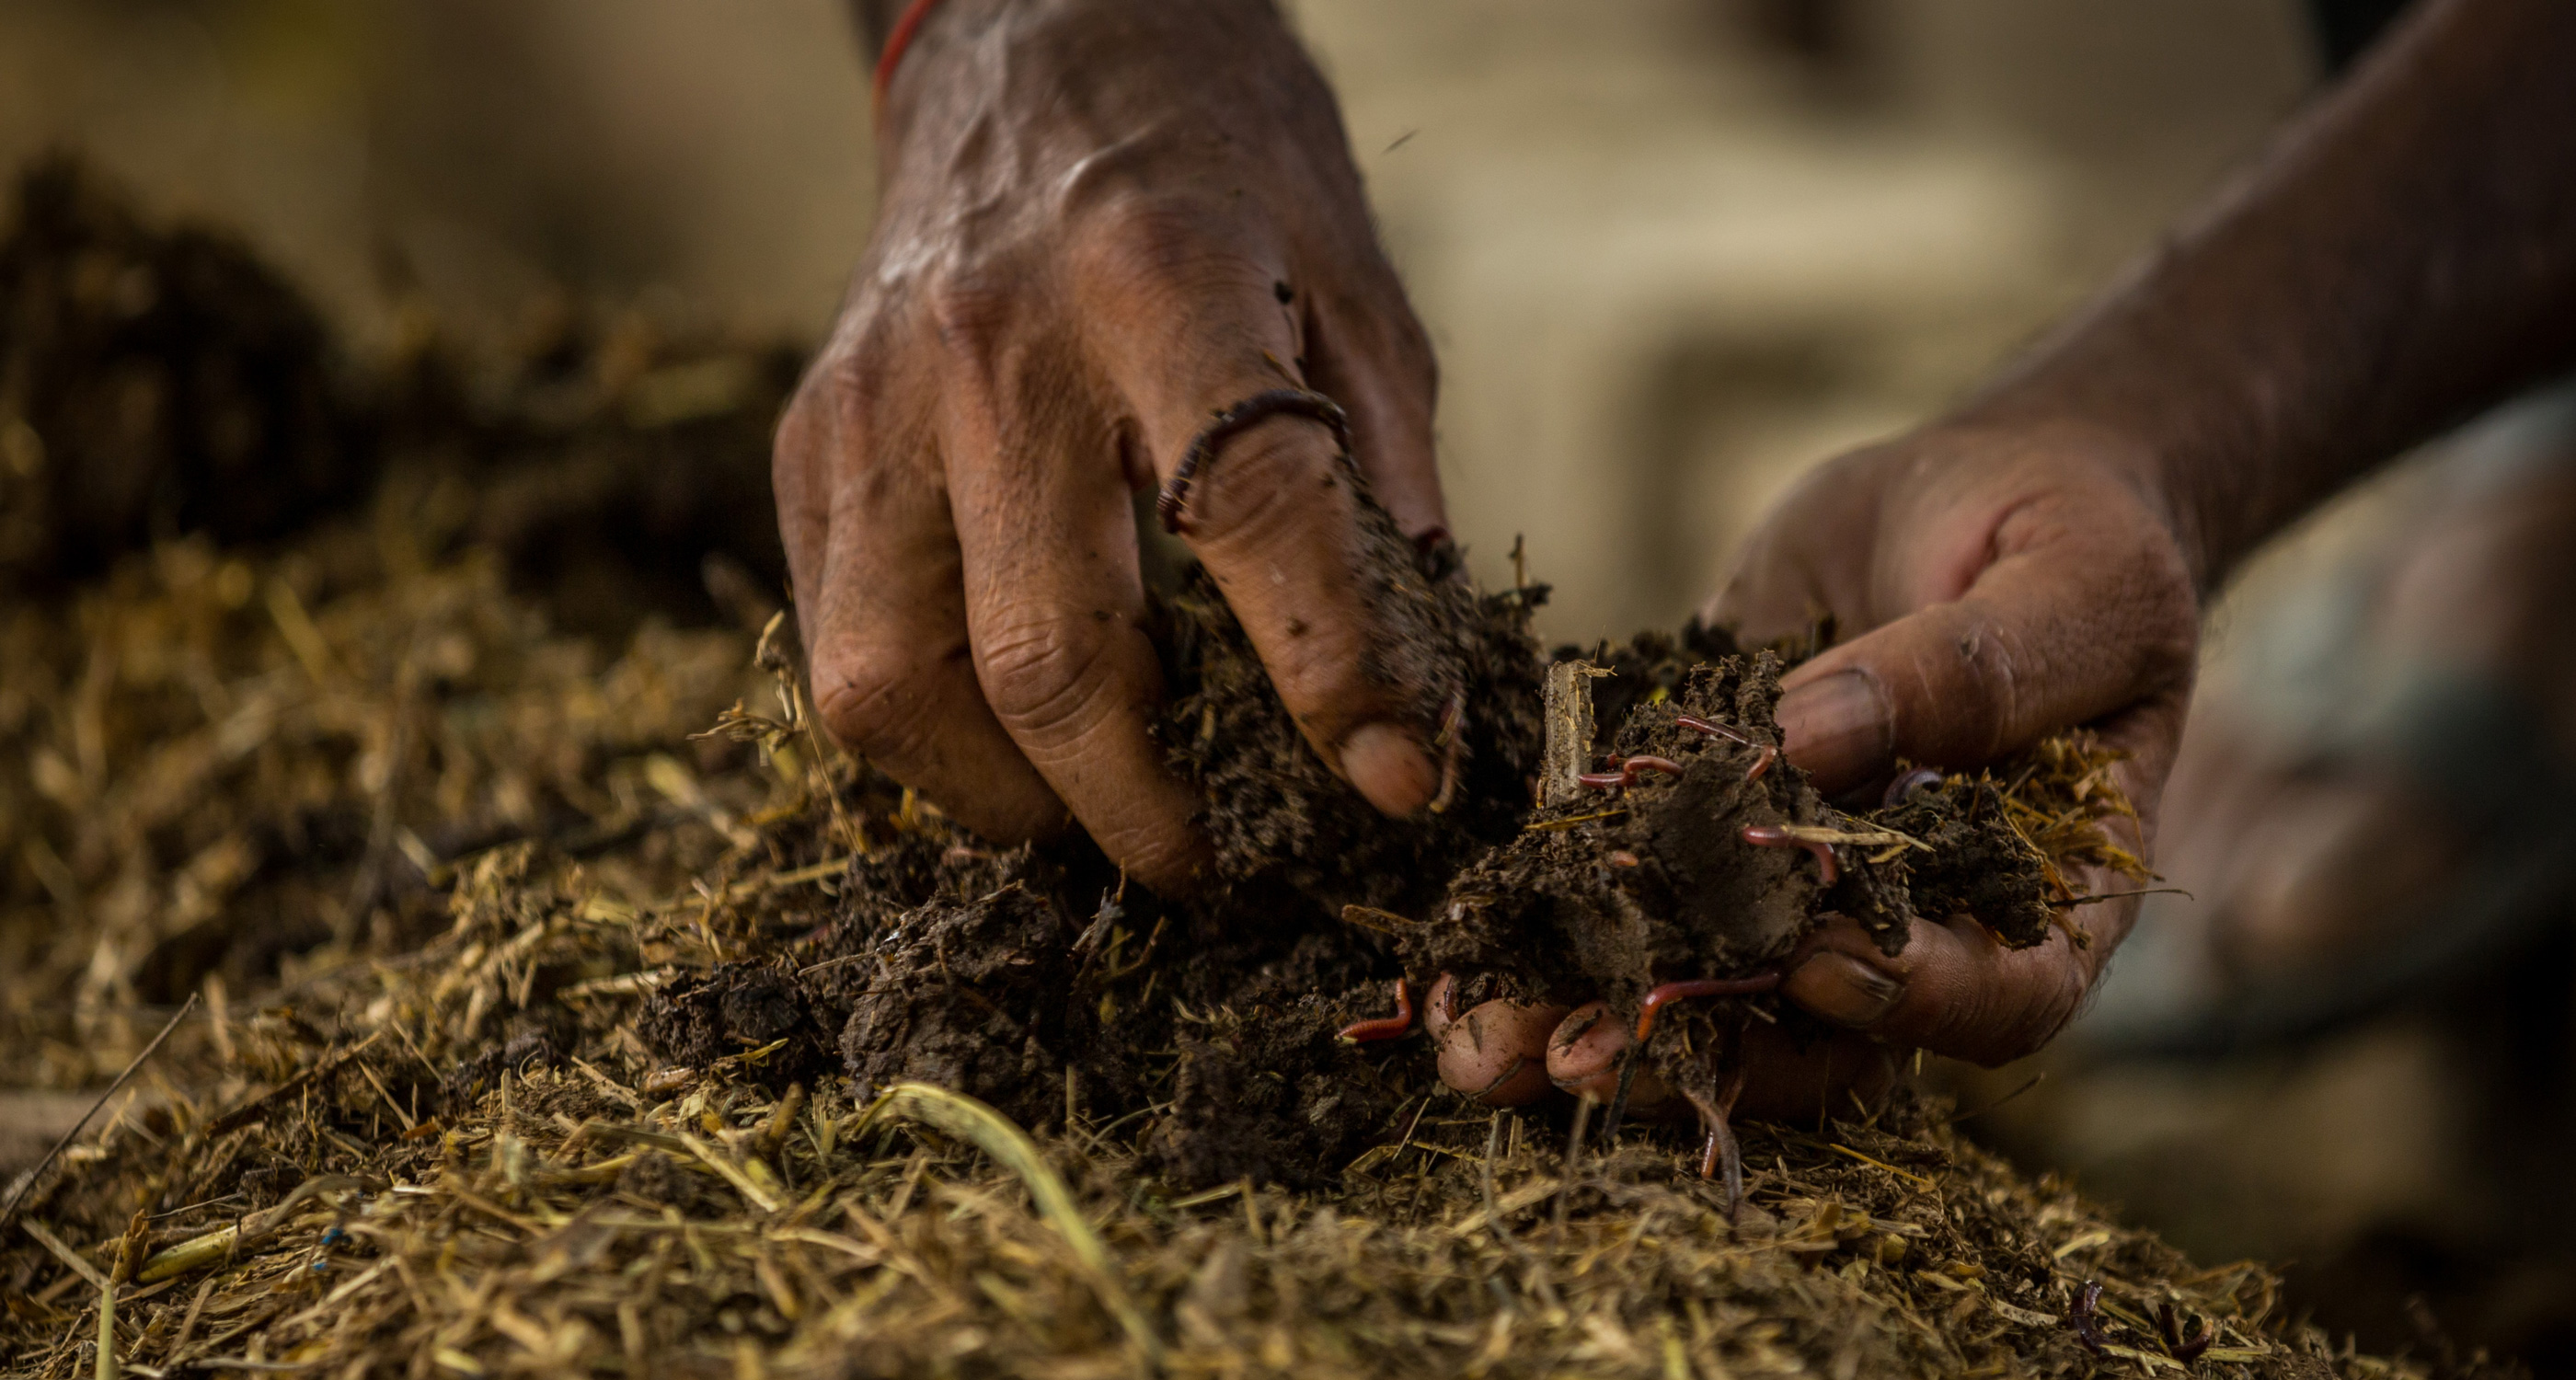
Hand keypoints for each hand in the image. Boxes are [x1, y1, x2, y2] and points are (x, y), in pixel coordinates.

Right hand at [776, 0, 1446, 891]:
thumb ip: (1378, 474)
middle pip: (1045, 659)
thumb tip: (1411, 685)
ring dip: (1011, 801)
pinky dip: (931, 734)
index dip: (1336, 677)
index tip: (1396, 787)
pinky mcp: (807, 440)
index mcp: (1159, 280)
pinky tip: (1015, 728)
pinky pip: (839, 647)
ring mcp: (871, 401)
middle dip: (1147, 811)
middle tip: (1218, 863)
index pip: (1253, 516)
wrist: (1032, 34)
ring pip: (895, 687)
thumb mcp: (1350, 277)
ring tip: (1099, 808)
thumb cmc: (1217, 164)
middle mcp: (991, 347)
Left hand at [1431, 418, 2199, 1115]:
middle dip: (1694, 1057)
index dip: (1915, 1003)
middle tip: (1573, 1062)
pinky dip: (1545, 917)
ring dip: (1586, 1017)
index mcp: (2049, 900)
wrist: (1975, 495)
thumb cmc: (2070, 540)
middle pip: (1819, 1036)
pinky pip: (1628, 887)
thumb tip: (1818, 739)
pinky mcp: (1703, 827)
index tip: (1819, 966)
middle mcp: (1916, 926)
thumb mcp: (2075, 588)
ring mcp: (1799, 887)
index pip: (2003, 997)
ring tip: (1472, 1042)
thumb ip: (1975, 671)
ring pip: (1703, 989)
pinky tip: (1457, 936)